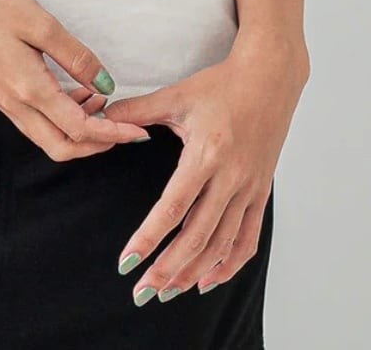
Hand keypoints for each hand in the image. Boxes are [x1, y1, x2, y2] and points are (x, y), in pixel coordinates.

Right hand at [0, 0, 152, 160]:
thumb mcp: (40, 23)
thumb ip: (75, 56)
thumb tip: (104, 85)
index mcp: (28, 89)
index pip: (79, 129)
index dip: (113, 134)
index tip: (137, 132)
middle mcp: (14, 104)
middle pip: (62, 148)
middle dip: (96, 146)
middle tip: (120, 125)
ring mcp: (2, 101)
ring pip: (46, 137)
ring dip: (77, 132)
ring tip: (99, 102)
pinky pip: (33, 121)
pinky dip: (59, 118)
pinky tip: (71, 92)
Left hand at [105, 39, 309, 301]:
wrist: (268, 78)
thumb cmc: (220, 85)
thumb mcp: (176, 95)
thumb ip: (137, 111)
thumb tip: (102, 118)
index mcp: (206, 154)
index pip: (174, 206)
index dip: (150, 237)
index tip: (128, 261)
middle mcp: (230, 177)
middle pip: (197, 235)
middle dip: (168, 268)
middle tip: (142, 292)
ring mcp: (249, 188)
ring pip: (221, 243)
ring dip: (195, 272)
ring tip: (168, 291)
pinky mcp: (261, 193)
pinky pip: (248, 238)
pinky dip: (229, 264)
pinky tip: (208, 280)